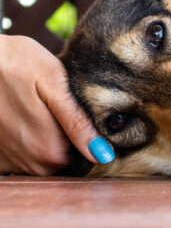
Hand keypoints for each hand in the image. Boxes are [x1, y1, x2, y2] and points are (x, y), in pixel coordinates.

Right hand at [0, 35, 107, 174]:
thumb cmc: (19, 63)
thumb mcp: (55, 85)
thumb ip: (78, 123)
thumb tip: (102, 154)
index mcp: (50, 151)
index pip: (87, 156)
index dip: (91, 136)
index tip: (81, 112)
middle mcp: (30, 164)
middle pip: (66, 159)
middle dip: (69, 138)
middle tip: (59, 106)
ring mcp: (11, 162)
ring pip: (46, 159)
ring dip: (49, 138)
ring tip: (41, 108)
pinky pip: (25, 157)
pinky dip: (29, 141)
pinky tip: (25, 116)